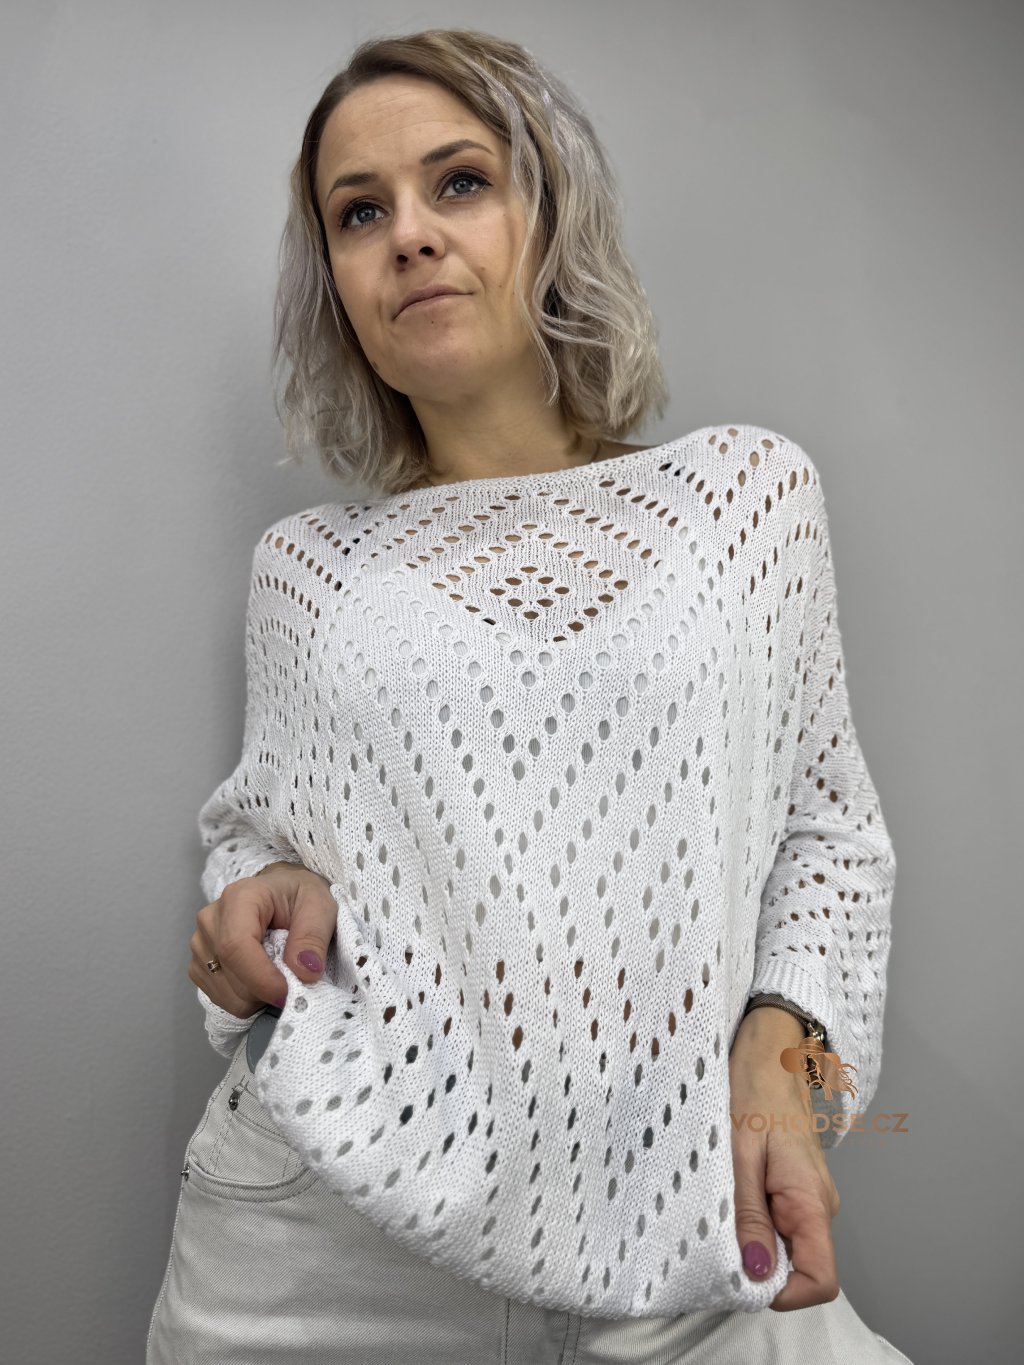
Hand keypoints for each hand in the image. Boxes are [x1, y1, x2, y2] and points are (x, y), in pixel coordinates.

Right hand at [189, 861, 337, 1017]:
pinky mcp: (198, 966)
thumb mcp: (319, 906)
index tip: (288, 993)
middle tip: (294, 981)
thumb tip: (304, 972)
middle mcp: (211, 920)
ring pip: (226, 994)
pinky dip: (247, 1001)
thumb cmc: (300, 897)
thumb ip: (312, 938)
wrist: (283, 895)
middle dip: (266, 991)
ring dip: (258, 998)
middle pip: (230, 975)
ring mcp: (200, 944)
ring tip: (277, 973)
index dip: (261, 978)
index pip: (235, 946)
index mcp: (239, 898)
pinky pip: (222, 1000)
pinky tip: (261, 979)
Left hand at [729, 1008, 841, 1310]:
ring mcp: (806, 1197)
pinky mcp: (791, 1186)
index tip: (738, 1269)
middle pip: (797, 1269)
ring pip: (783, 1245)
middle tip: (715, 1230)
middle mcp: (817, 1206)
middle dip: (756, 1264)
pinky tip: (723, 1192)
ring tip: (715, 1203)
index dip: (780, 1289)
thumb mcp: (740, 1151)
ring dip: (748, 1238)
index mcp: (812, 1201)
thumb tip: (755, 1273)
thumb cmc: (754, 1088)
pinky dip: (748, 1218)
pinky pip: (775, 1222)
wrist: (769, 1048)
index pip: (820, 1280)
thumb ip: (748, 1213)